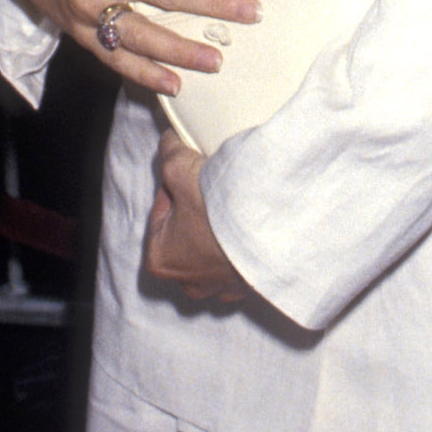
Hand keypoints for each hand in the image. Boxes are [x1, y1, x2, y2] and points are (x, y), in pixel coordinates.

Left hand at [143, 139, 246, 303]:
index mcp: (160, 258)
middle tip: (215, 188)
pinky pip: (238, 263)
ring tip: (236, 206)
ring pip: (212, 250)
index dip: (177, 185)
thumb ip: (168, 154)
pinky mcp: (245, 287)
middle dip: (198, 210)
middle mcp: (186, 281)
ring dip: (219, 231)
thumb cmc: (218, 208)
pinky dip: (242, 247)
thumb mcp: (180, 168)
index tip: (195, 175)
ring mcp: (217, 288)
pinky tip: (251, 226)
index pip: (162, 209)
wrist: (272, 230)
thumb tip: (169, 142)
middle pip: (186, 232)